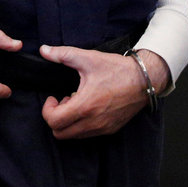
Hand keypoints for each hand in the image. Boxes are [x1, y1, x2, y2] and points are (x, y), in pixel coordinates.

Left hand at [38, 46, 167, 139]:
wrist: (144, 79)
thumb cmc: (117, 69)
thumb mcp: (88, 58)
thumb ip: (62, 54)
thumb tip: (43, 50)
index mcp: (85, 106)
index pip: (54, 121)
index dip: (47, 110)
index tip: (53, 97)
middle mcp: (93, 122)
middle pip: (60, 134)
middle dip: (56, 118)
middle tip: (63, 101)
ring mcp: (102, 128)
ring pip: (74, 136)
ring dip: (69, 122)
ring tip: (76, 102)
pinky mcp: (110, 129)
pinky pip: (88, 134)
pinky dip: (81, 124)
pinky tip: (88, 107)